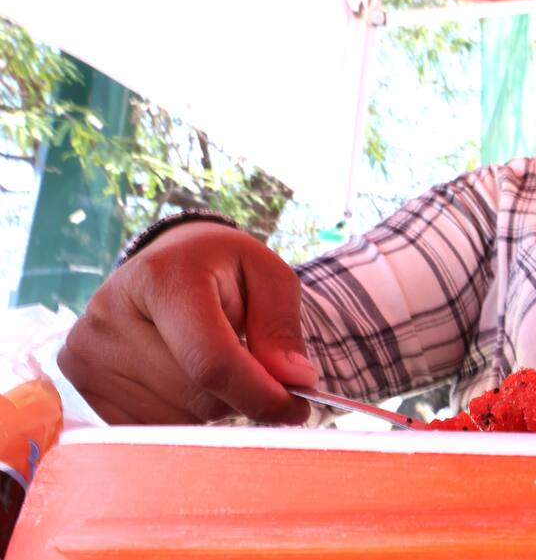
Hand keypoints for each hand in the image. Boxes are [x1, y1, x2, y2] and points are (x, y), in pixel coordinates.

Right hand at [59, 222, 317, 424]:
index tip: (297, 407)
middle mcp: (111, 314)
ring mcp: (88, 353)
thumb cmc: (222, 270)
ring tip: (208, 362)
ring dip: (212, 405)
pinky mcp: (82, 387)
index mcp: (162, 278)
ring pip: (178, 419)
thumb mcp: (267, 276)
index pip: (212, 360)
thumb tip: (294, 379)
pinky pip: (152, 429)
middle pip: (198, 395)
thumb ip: (283, 326)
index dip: (260, 393)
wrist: (166, 263)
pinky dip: (183, 415)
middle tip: (250, 365)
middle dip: (241, 394)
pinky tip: (182, 379)